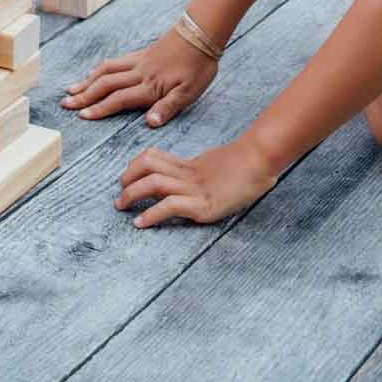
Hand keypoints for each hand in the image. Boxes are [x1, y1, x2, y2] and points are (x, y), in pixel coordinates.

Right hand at [62, 29, 215, 127]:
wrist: (201, 33)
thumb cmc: (198, 65)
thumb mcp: (190, 92)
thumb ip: (168, 107)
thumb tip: (150, 123)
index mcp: (150, 86)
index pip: (119, 99)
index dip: (99, 108)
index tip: (82, 115)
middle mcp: (139, 73)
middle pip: (105, 85)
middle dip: (84, 95)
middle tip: (66, 104)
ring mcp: (138, 62)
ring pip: (106, 71)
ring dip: (87, 81)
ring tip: (72, 90)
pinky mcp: (140, 54)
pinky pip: (114, 62)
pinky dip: (99, 69)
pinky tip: (94, 72)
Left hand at [116, 139, 279, 227]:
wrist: (261, 160)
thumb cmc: (248, 167)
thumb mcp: (219, 167)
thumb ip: (206, 172)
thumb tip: (205, 180)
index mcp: (190, 166)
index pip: (154, 158)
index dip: (136, 165)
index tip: (129, 176)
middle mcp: (188, 175)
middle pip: (147, 167)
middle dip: (128, 179)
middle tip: (120, 195)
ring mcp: (195, 190)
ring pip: (153, 183)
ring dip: (132, 194)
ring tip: (122, 206)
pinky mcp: (202, 205)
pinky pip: (169, 206)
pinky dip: (151, 214)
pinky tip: (140, 223)